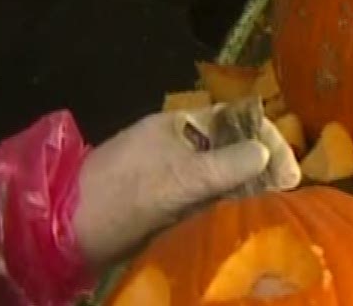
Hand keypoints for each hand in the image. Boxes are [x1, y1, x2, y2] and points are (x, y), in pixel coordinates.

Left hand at [72, 106, 300, 268]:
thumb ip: (223, 167)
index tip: (292, 172)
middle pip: (231, 150)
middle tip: (287, 198)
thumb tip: (267, 153)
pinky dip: (220, 211)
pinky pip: (201, 203)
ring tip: (270, 215)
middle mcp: (176, 146)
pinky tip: (236, 227)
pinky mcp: (160, 206)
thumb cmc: (119, 196)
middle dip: (261, 170)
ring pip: (218, 179)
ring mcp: (167, 177)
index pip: (238, 121)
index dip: (269, 141)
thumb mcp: (176, 180)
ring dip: (243, 193)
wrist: (60, 231)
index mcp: (179, 126)